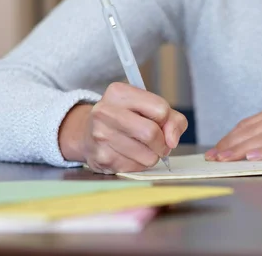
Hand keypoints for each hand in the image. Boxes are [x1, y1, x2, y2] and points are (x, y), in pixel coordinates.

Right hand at [58, 82, 187, 173]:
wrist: (89, 134)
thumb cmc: (127, 119)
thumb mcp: (151, 108)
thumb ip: (172, 119)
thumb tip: (172, 140)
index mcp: (118, 93)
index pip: (160, 109)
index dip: (167, 120)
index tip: (161, 123)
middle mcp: (104, 111)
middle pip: (151, 133)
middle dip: (162, 143)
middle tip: (159, 143)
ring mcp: (100, 136)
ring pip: (147, 155)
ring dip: (152, 156)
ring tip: (143, 149)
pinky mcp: (101, 159)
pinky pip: (136, 168)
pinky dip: (139, 165)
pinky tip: (129, 156)